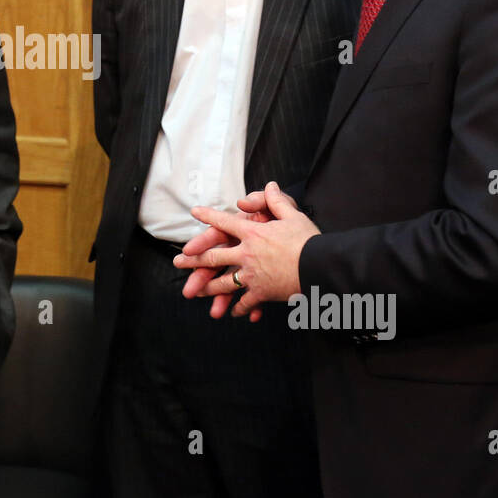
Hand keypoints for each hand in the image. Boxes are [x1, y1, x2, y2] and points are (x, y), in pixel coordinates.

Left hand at [174, 182, 318, 319]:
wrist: (319, 267)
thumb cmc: (308, 240)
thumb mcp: (293, 215)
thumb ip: (277, 201)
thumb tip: (270, 185)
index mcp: (252, 233)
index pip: (224, 222)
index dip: (209, 216)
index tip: (195, 212)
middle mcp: (246, 254)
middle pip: (214, 256)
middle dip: (193, 260)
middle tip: (177, 262)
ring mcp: (252, 275)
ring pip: (223, 283)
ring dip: (208, 288)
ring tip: (195, 292)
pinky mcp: (262, 292)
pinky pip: (245, 301)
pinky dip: (239, 307)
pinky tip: (232, 312)